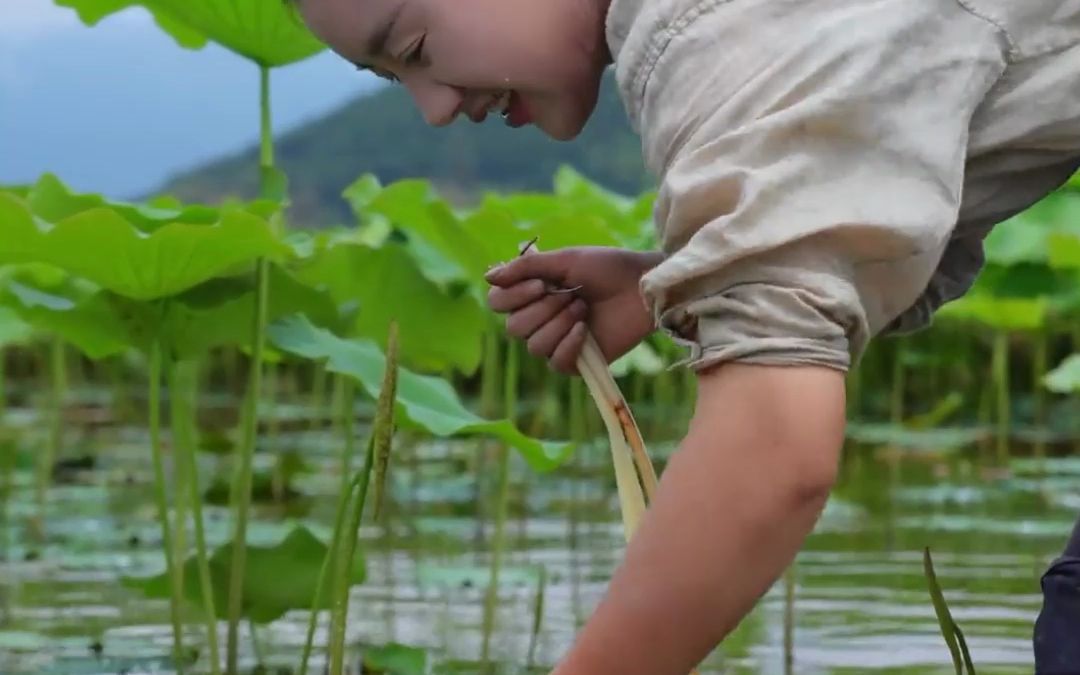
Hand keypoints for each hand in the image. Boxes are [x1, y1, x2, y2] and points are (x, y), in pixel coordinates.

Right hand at [484, 246, 662, 373]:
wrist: (644, 286)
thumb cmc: (607, 267)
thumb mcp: (565, 260)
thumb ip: (526, 268)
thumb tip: (488, 276)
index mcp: (533, 293)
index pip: (497, 302)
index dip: (513, 296)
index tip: (540, 283)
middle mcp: (541, 319)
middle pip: (514, 328)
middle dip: (543, 309)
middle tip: (572, 295)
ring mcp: (558, 341)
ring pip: (534, 346)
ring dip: (558, 323)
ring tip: (583, 308)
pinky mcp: (578, 361)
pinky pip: (555, 363)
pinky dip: (568, 345)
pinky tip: (585, 330)